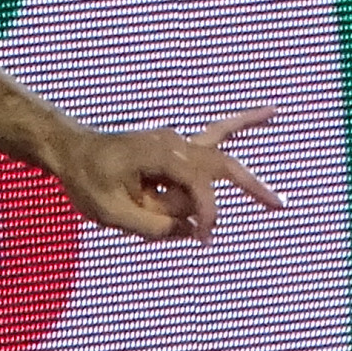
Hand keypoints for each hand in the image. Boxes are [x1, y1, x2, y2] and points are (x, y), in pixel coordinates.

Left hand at [57, 111, 285, 243]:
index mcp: (161, 154)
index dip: (206, 215)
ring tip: (272, 124)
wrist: (71, 152)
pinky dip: (242, 125)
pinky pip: (216, 138)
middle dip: (252, 187)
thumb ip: (152, 226)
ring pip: (223, 146)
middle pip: (224, 166)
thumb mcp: (111, 212)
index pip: (200, 189)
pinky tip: (272, 113)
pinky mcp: (177, 151)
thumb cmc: (87, 180)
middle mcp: (175, 143)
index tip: (204, 237)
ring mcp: (178, 144)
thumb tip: (191, 231)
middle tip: (280, 206)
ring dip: (245, 149)